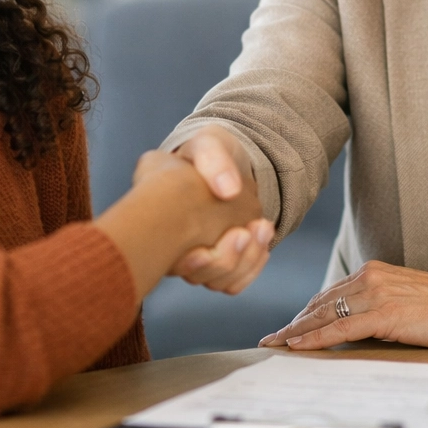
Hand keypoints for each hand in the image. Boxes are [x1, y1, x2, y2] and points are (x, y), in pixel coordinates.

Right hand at [168, 127, 272, 293]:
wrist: (223, 162)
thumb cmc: (208, 154)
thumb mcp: (207, 144)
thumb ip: (212, 158)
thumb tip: (228, 190)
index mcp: (166, 221)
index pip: (174, 260)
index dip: (194, 264)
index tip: (211, 247)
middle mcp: (178, 248)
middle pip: (201, 276)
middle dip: (226, 261)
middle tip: (243, 233)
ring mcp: (201, 259)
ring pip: (220, 281)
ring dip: (244, 262)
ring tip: (260, 229)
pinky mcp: (223, 263)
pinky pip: (234, 282)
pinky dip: (251, 268)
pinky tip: (262, 244)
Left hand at [257, 261, 427, 350]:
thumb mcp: (410, 301)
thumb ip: (382, 308)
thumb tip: (360, 330)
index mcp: (376, 273)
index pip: (330, 294)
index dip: (306, 312)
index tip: (288, 326)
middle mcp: (370, 278)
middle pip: (320, 303)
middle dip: (294, 323)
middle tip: (273, 338)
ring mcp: (376, 294)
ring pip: (324, 314)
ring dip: (297, 331)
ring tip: (277, 345)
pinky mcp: (385, 313)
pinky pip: (340, 327)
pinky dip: (316, 338)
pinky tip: (299, 347)